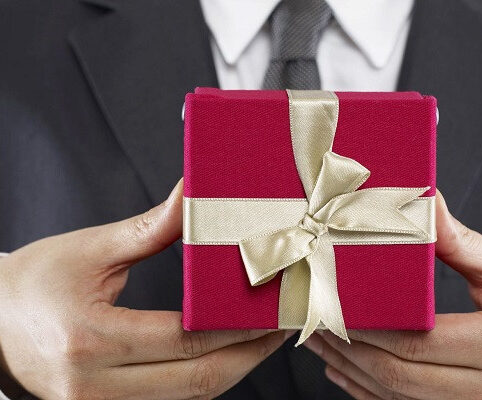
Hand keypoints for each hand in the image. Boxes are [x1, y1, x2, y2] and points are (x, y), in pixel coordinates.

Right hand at [0, 179, 290, 399]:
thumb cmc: (34, 283)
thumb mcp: (89, 249)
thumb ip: (150, 229)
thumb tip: (195, 195)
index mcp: (90, 339)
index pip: (185, 338)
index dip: (237, 327)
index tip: (272, 310)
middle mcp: (94, 386)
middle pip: (196, 381)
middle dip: (248, 356)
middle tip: (281, 328)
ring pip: (188, 399)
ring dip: (232, 370)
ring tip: (261, 340)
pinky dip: (204, 381)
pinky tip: (224, 355)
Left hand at [303, 190, 481, 399]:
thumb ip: (460, 241)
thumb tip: (421, 203)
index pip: (419, 342)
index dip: (369, 329)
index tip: (333, 307)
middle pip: (403, 377)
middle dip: (351, 353)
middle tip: (316, 325)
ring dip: (355, 375)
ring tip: (323, 347)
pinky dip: (374, 395)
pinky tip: (350, 376)